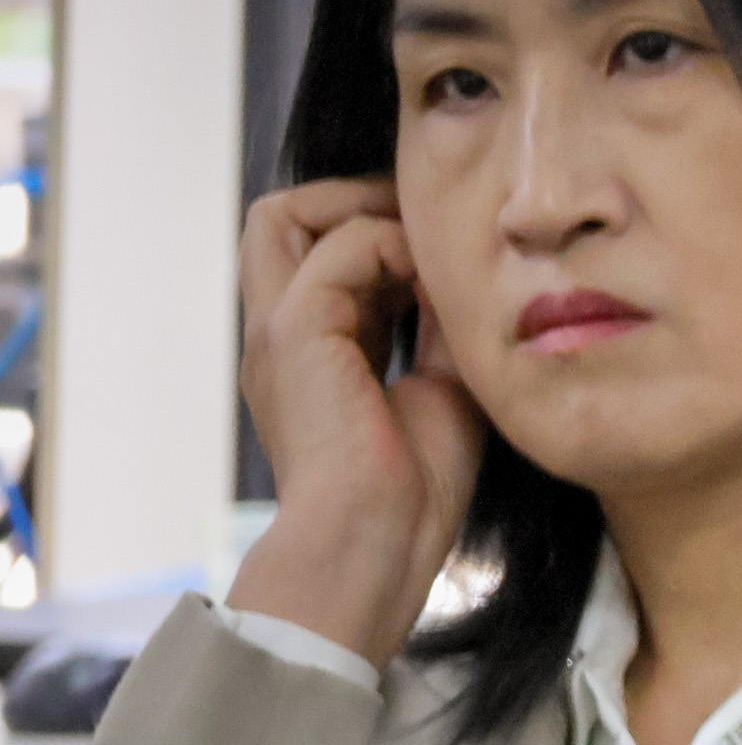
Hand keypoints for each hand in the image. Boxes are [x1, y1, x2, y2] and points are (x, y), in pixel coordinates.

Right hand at [227, 177, 489, 671]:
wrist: (380, 544)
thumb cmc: (415, 490)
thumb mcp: (440, 388)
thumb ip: (437, 329)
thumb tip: (459, 274)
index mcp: (310, 352)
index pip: (313, 253)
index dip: (371, 231)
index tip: (435, 250)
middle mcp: (281, 333)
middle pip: (279, 219)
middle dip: (353, 200)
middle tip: (422, 227)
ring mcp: (278, 330)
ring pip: (283, 213)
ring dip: (367, 212)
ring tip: (426, 248)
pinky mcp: (296, 332)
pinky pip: (337, 246)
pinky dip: (390, 245)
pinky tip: (432, 283)